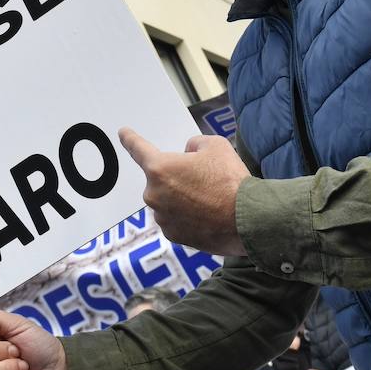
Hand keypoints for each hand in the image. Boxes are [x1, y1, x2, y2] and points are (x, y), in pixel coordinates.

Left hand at [119, 128, 248, 255]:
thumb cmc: (230, 180)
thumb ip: (194, 145)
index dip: (130, 140)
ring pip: (167, 201)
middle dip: (176, 177)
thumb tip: (188, 154)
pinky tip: (208, 215)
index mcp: (160, 169)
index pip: (139, 149)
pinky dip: (187, 216)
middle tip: (203, 180)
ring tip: (210, 200)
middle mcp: (154, 195)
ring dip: (181, 198)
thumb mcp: (215, 146)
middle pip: (160, 179)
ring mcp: (162, 218)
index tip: (122, 134)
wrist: (247, 219)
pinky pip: (174, 219)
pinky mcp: (172, 236)